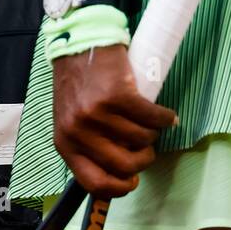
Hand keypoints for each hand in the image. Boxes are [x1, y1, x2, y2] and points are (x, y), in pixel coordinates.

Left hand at [53, 44, 177, 197]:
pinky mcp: (118, 95)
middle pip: (124, 166)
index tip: (133, 180)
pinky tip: (165, 115)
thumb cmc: (78, 83)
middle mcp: (79, 131)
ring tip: (149, 124)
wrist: (81, 41)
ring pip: (141, 140)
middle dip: (143, 160)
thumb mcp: (71, 120)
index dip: (120, 188)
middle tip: (146, 148)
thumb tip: (119, 174)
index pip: (94, 183)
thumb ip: (87, 146)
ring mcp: (97, 114)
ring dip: (153, 135)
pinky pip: (152, 118)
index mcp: (65, 143)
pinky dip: (164, 118)